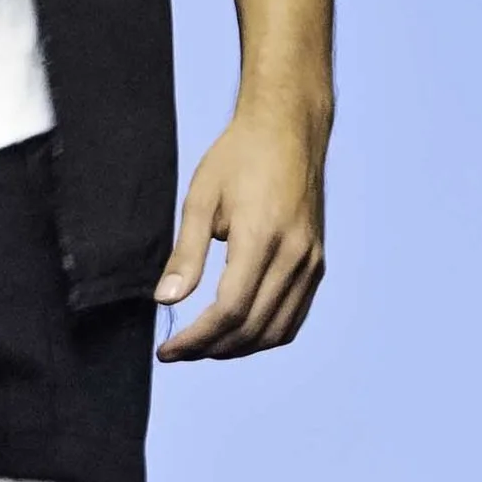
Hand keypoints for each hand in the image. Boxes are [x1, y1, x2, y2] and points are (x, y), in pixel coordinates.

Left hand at [153, 101, 327, 360]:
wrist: (289, 129)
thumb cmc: (239, 157)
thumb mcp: (201, 198)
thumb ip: (185, 254)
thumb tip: (165, 301)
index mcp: (262, 236)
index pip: (228, 310)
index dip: (196, 339)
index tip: (167, 350)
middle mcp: (294, 255)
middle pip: (252, 327)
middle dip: (210, 349)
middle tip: (178, 352)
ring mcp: (311, 261)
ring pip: (276, 330)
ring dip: (238, 349)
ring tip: (204, 347)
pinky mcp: (317, 262)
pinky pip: (294, 316)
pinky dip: (265, 335)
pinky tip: (237, 333)